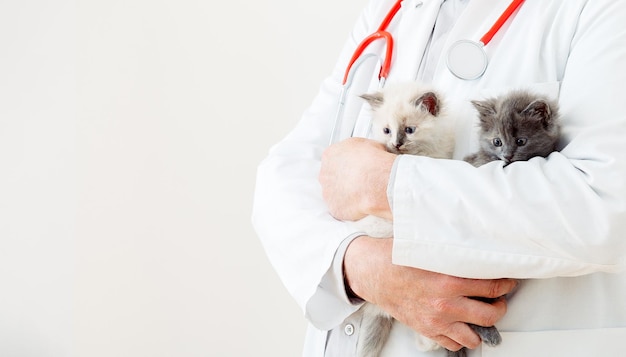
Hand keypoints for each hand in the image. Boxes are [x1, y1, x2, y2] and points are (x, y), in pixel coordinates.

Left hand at [319, 137, 395, 220]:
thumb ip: (356, 149)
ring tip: (362, 193)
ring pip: (334, 194)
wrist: (377, 181)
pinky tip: (362, 203)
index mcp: (330, 155)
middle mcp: (324, 174)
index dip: (345, 163)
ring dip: (346, 194)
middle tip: (358, 180)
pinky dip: (350, 207)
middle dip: (343, 179)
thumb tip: (362, 153)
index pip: (332, 159)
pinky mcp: (334, 208)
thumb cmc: (373, 162)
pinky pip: (341, 208)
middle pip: (331, 177)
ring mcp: (328, 193)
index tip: (354, 166)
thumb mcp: (366, 143)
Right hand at [344, 236, 516, 351]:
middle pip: (491, 315)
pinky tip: (461, 325)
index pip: (492, 287)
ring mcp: (436, 321)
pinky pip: (453, 344)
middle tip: (498, 300)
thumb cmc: (396, 259)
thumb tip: (476, 246)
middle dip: (499, 306)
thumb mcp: (428, 249)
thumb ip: (453, 252)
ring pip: (475, 336)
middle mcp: (445, 304)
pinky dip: (461, 337)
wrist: (372, 272)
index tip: (507, 281)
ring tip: (482, 315)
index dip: (505, 284)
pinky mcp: (427, 330)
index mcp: (449, 280)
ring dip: (482, 327)